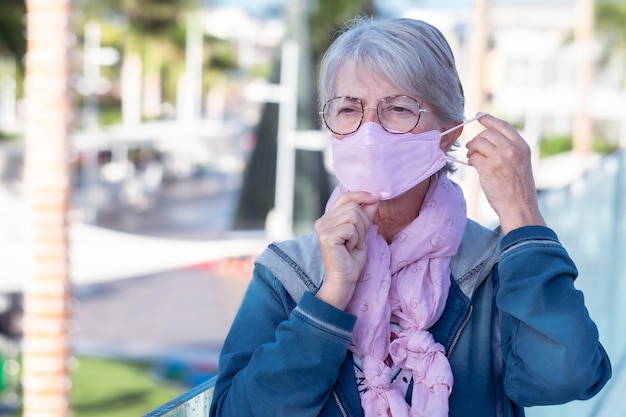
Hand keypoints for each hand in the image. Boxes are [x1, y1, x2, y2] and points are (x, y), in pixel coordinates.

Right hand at [314, 191, 379, 309]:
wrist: (345, 279)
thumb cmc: (352, 258)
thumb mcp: (362, 232)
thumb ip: (366, 214)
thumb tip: (375, 196)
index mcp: (328, 218)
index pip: (345, 196)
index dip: (361, 194)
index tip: (377, 196)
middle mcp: (322, 220)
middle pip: (353, 207)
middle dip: (363, 224)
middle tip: (358, 240)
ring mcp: (322, 228)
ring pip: (353, 216)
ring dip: (360, 232)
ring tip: (353, 244)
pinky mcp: (326, 236)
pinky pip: (351, 228)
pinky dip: (356, 239)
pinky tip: (349, 248)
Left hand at [466, 113, 545, 233]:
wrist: (519, 207)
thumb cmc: (518, 189)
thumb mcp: (521, 163)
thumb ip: (508, 150)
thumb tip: (485, 140)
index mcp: (522, 146)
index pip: (503, 126)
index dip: (489, 119)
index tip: (479, 116)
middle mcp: (512, 149)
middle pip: (487, 133)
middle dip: (477, 139)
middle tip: (472, 148)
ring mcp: (501, 157)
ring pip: (479, 142)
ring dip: (472, 149)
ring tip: (472, 158)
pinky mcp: (489, 168)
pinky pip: (474, 157)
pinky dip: (471, 160)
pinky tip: (474, 166)